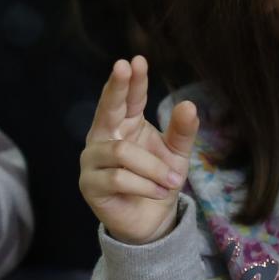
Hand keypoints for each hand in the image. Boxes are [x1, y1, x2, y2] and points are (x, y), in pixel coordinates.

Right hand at [78, 56, 196, 246]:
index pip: (126, 98)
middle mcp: (103, 137)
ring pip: (122, 153)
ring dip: (153, 168)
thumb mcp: (177, 153)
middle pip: (107, 109)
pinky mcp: (89, 185)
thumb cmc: (160, 180)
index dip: (130, 81)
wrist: (152, 220)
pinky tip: (158, 192)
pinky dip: (145, 185)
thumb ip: (182, 130)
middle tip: (124, 66)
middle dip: (116, 88)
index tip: (135, 60)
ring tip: (173, 180)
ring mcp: (92, 161)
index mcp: (124, 124)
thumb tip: (188, 104)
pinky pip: (119, 178)